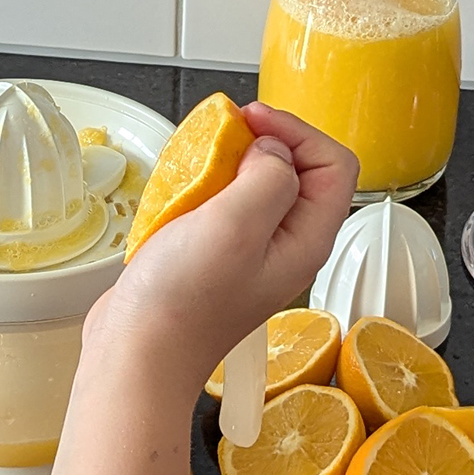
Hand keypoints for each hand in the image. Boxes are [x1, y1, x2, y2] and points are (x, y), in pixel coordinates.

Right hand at [88, 101, 356, 386]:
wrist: (139, 354)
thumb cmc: (184, 301)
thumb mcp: (235, 224)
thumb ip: (269, 176)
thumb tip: (272, 150)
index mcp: (308, 239)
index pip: (334, 164)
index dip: (298, 132)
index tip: (253, 120)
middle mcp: (288, 245)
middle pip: (301, 170)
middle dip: (266, 142)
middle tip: (225, 134)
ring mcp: (253, 252)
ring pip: (259, 185)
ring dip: (232, 164)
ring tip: (199, 163)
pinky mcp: (219, 256)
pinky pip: (226, 205)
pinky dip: (207, 187)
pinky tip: (181, 193)